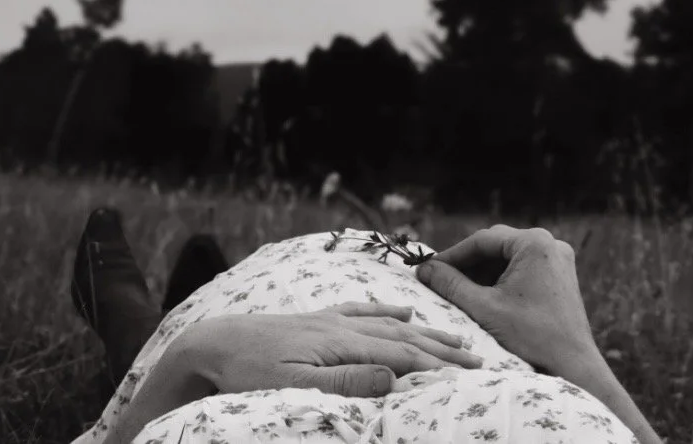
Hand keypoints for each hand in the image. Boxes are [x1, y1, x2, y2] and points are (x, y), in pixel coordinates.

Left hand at [192, 301, 483, 396]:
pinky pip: (363, 310)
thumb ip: (345, 381)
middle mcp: (342, 326)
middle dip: (442, 348)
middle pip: (404, 336)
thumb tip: (392, 376)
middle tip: (478, 359)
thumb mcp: (295, 383)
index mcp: (341, 343)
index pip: (401, 356)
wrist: (213, 343)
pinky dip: (388, 310)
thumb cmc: (249, 371)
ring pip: (390, 323)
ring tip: (456, 336)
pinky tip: (405, 309)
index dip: (437, 366)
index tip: (470, 376)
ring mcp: (331, 320)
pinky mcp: (319, 319)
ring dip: (425, 330)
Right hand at [416, 225, 601, 381]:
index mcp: (534, 242)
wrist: (573, 366)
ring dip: (483, 272)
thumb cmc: (532, 336)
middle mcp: (550, 243)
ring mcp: (558, 258)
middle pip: (496, 246)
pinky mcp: (560, 275)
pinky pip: (523, 268)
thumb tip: (424, 269)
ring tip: (457, 290)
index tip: (429, 268)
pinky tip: (483, 296)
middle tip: (440, 278)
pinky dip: (502, 279)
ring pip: (509, 258)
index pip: (482, 240)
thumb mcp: (484, 308)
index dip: (452, 255)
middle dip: (467, 264)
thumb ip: (451, 285)